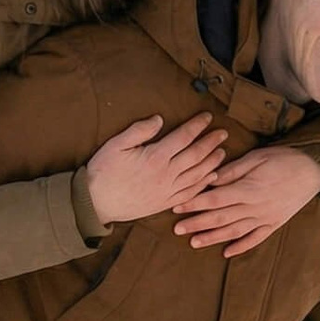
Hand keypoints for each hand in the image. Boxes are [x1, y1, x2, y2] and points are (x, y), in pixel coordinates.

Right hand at [82, 114, 227, 224]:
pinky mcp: (164, 203)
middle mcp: (166, 175)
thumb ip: (139, 130)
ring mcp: (167, 191)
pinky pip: (190, 193)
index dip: (197, 126)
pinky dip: (203, 184)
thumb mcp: (116, 144)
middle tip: (223, 132)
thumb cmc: (103, 172)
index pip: (183, 137)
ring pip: (197, 174)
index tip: (207, 117)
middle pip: (195, 155)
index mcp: (155, 157)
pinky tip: (211, 177)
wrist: (96, 203)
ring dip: (212, 162)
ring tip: (222, 152)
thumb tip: (159, 119)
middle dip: (211, 142)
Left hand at [173, 146, 319, 254]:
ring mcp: (265, 218)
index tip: (177, 207)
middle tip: (177, 229)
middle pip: (220, 218)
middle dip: (197, 223)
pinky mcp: (274, 223)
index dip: (194, 204)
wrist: (315, 170)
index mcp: (248, 189)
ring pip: (234, 231)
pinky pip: (255, 238)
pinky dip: (241, 247)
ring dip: (213, 238)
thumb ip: (232, 170)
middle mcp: (255, 207)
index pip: (214, 199)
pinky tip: (226, 253)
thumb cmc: (284, 159)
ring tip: (194, 243)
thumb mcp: (256, 157)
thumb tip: (210, 178)